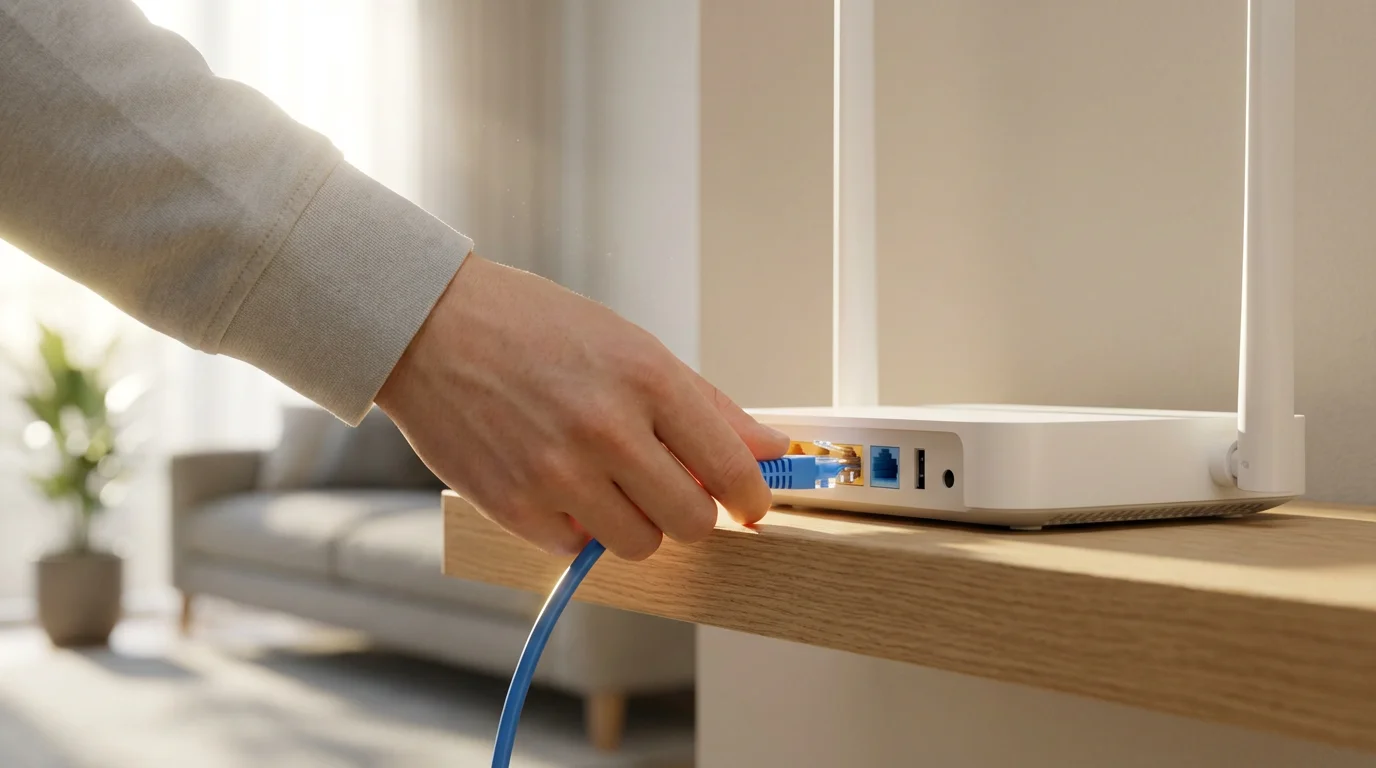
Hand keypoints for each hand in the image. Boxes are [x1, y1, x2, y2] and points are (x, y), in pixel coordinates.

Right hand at [376, 254, 789, 559]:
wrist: (429, 326)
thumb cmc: (532, 327)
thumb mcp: (630, 345)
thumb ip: (706, 405)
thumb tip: (771, 449)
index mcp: (647, 378)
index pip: (732, 468)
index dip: (751, 495)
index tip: (749, 502)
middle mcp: (607, 430)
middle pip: (693, 522)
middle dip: (692, 511)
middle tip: (670, 488)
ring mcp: (558, 474)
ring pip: (640, 544)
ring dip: (635, 522)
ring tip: (607, 480)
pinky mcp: (514, 506)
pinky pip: (577, 549)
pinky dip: (577, 526)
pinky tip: (557, 482)